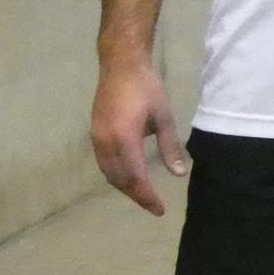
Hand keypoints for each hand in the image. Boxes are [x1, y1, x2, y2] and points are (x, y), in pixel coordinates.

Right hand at [91, 56, 187, 214]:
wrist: (120, 65)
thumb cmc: (146, 88)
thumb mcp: (164, 117)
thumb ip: (170, 147)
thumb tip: (179, 174)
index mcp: (124, 139)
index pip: (135, 178)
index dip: (147, 196)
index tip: (160, 209)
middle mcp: (106, 142)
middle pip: (119, 180)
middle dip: (136, 196)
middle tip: (153, 206)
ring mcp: (97, 138)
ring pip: (108, 173)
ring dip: (124, 187)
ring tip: (142, 195)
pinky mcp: (94, 133)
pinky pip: (103, 163)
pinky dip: (115, 175)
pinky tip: (128, 177)